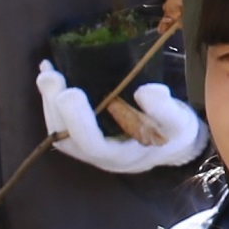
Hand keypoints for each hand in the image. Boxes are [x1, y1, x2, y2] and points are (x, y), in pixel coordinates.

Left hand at [35, 62, 206, 172]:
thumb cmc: (175, 132)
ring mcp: (88, 146)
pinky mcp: (84, 133)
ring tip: (48, 72)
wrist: (173, 142)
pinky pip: (61, 121)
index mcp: (121, 156)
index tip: (72, 91)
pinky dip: (52, 99)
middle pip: (67, 138)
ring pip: (59, 131)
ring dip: (49, 103)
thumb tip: (145, 91)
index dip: (78, 120)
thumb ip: (165, 109)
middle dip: (54, 107)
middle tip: (50, 76)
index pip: (92, 144)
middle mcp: (99, 156)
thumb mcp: (180, 122)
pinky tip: (50, 72)